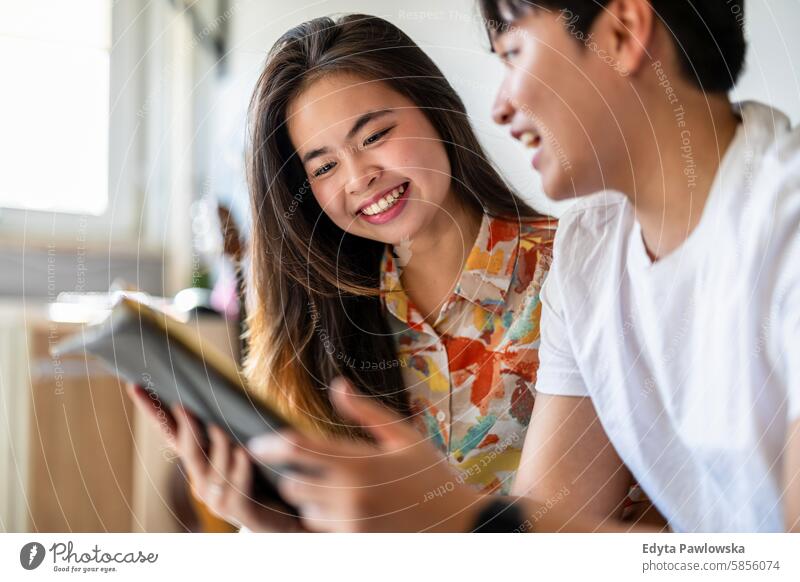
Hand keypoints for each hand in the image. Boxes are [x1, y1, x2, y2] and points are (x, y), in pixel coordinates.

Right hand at [126, 384, 304, 531]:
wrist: (282, 518)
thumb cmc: (261, 477)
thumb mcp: (239, 448)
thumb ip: (227, 426)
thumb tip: (222, 386)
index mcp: (199, 462)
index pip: (171, 432)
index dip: (153, 411)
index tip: (135, 387)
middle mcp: (201, 480)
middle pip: (187, 448)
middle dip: (185, 426)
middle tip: (182, 405)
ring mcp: (217, 498)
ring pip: (214, 466)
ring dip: (219, 445)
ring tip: (221, 424)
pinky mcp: (238, 511)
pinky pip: (237, 486)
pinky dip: (240, 468)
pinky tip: (244, 452)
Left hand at [247, 377, 481, 531]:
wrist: (458, 524)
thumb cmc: (431, 476)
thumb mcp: (403, 436)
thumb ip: (365, 412)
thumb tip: (337, 386)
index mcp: (360, 463)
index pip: (298, 451)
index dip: (271, 445)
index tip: (259, 442)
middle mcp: (350, 496)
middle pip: (292, 485)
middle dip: (289, 475)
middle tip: (294, 465)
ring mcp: (350, 524)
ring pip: (303, 511)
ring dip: (305, 499)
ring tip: (321, 486)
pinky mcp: (354, 544)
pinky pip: (320, 530)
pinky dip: (320, 519)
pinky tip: (335, 507)